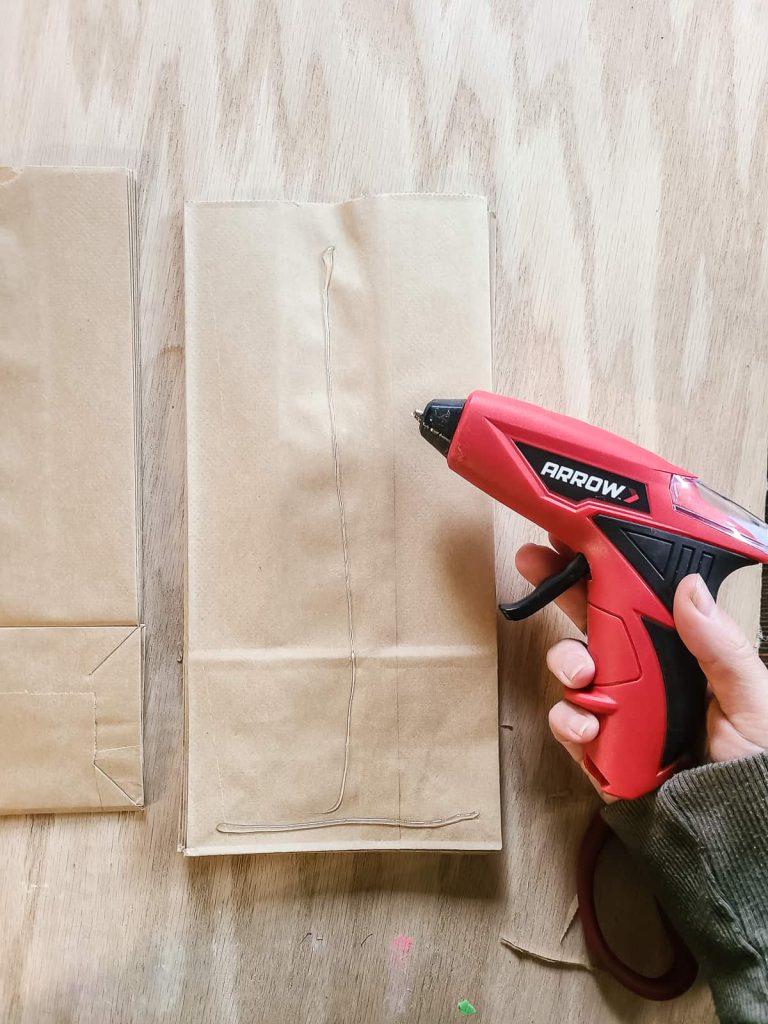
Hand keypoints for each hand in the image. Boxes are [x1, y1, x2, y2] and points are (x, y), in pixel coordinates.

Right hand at [516, 536, 767, 799]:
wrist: (733, 841)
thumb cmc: (755, 771)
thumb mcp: (753, 701)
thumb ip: (721, 648)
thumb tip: (691, 589)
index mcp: (680, 652)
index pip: (636, 599)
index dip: (605, 566)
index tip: (575, 537)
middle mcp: (643, 674)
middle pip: (591, 619)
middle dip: (558, 588)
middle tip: (535, 562)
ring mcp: (616, 709)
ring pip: (572, 667)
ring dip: (567, 662)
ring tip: (584, 676)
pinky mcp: (598, 748)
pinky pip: (567, 722)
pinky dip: (569, 719)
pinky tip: (588, 724)